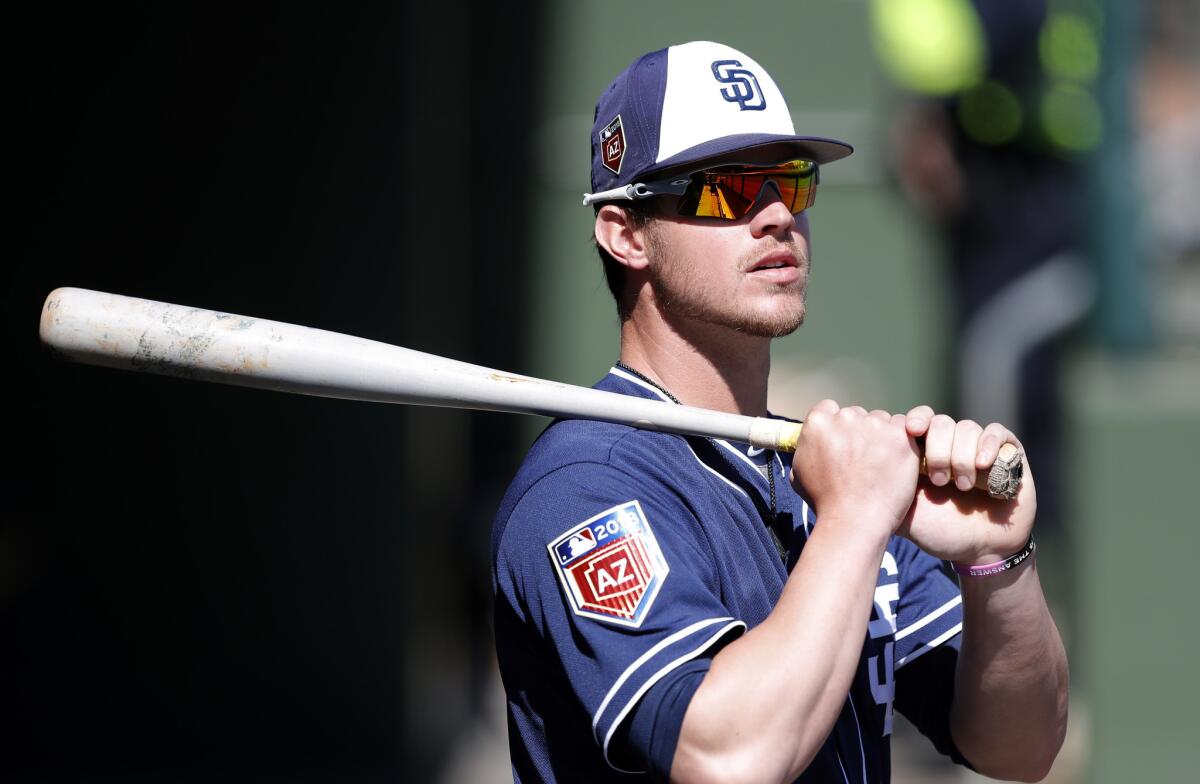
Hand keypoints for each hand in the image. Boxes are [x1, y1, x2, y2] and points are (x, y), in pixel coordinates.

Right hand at [789, 400, 919, 538]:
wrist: (854, 521)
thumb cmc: (825, 502)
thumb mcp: (799, 472)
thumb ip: (807, 447)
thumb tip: (811, 441)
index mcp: (818, 422)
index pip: (829, 408)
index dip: (836, 426)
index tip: (841, 443)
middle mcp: (845, 417)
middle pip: (856, 414)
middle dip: (860, 432)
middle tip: (862, 460)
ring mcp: (874, 425)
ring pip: (881, 420)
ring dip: (881, 437)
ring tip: (880, 466)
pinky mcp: (900, 436)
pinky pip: (904, 429)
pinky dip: (901, 444)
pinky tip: (895, 464)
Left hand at [897, 406, 1036, 563]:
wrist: (981, 550)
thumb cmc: (940, 532)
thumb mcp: (904, 514)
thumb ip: (883, 492)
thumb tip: (854, 473)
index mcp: (925, 453)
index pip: (919, 421)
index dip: (916, 421)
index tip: (911, 431)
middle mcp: (952, 445)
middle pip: (941, 423)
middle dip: (939, 450)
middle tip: (940, 481)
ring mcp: (979, 447)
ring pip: (967, 428)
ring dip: (963, 456)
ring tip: (962, 486)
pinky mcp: (1008, 453)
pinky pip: (998, 432)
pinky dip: (989, 444)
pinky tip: (983, 464)